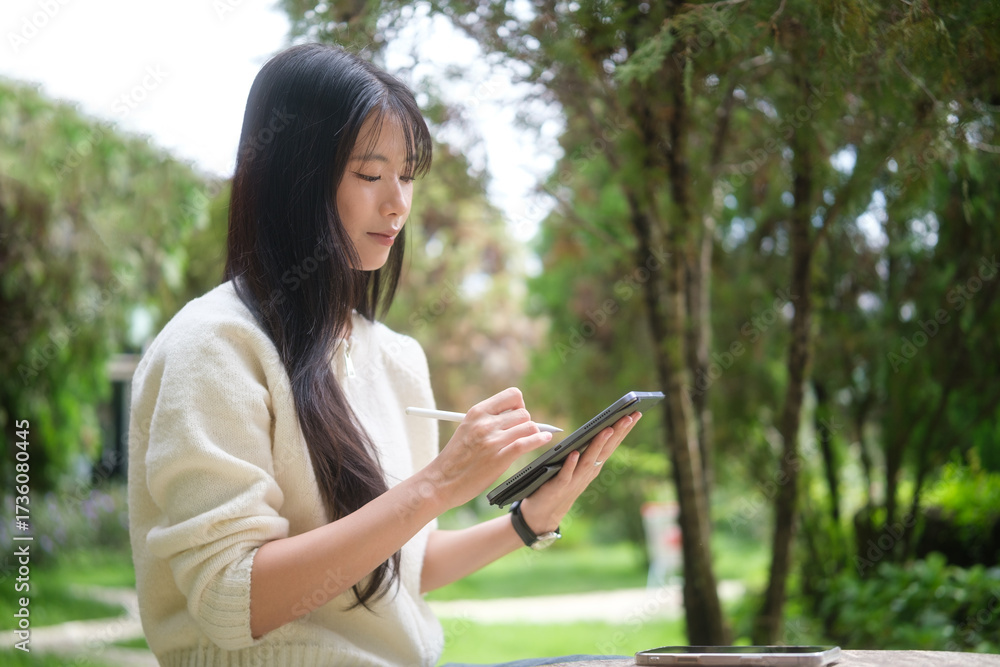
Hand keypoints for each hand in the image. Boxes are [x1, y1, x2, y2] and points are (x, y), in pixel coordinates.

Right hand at [422, 387, 553, 509]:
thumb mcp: (467, 429)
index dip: (519, 405)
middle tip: (521, 434)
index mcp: (477, 412)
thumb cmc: (455, 458)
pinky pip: (526, 443)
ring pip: (528, 426)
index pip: (512, 395)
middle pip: (523, 412)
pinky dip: (539, 440)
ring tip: (530, 440)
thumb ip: (488, 421)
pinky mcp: (498, 458)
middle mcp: (485, 423)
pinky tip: (545, 440)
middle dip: (526, 423)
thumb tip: (516, 415)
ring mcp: (492, 441)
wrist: (440, 482)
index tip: (517, 416)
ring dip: (533, 433)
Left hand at [518, 412, 641, 534]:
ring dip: (597, 445)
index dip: (623, 428)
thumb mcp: (577, 465)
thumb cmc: (561, 483)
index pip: (611, 443)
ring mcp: (575, 480)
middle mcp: (588, 472)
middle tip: (628, 415)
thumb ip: (586, 449)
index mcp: (594, 464)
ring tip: (606, 429)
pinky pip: (566, 474)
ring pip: (588, 460)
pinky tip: (574, 453)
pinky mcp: (558, 487)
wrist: (544, 513)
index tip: (635, 412)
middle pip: (605, 449)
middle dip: (617, 432)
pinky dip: (570, 464)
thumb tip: (598, 426)